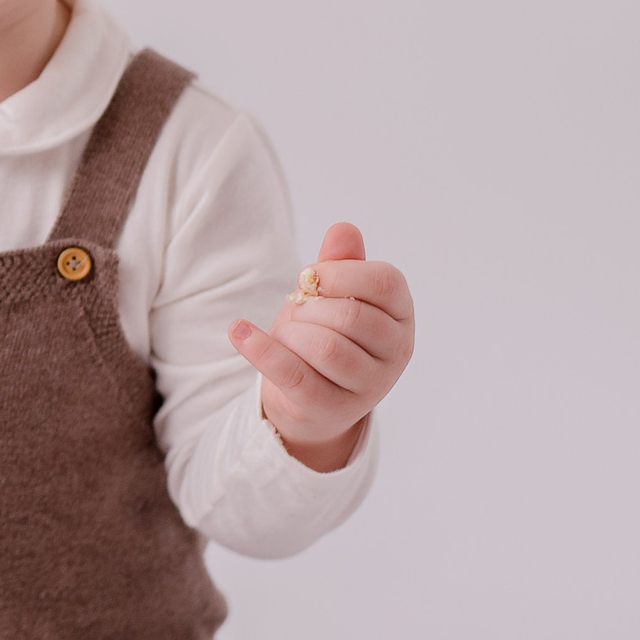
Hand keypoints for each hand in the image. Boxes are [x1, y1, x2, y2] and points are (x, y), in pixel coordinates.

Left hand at [229, 222, 413, 472]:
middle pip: (352, 316)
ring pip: (326, 347)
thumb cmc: (324, 333)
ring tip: (286, 331)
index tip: (311, 277)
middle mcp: (395, 353)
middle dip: (310, 306)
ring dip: (292, 331)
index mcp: (400, 316)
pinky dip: (260, 349)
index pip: (385, 282)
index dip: (341, 272)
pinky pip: (294, 375)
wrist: (309, 397)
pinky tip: (238, 331)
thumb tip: (344, 230)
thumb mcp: (333, 294)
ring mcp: (368, 387)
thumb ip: (340, 262)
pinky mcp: (331, 409)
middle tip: (296, 309)